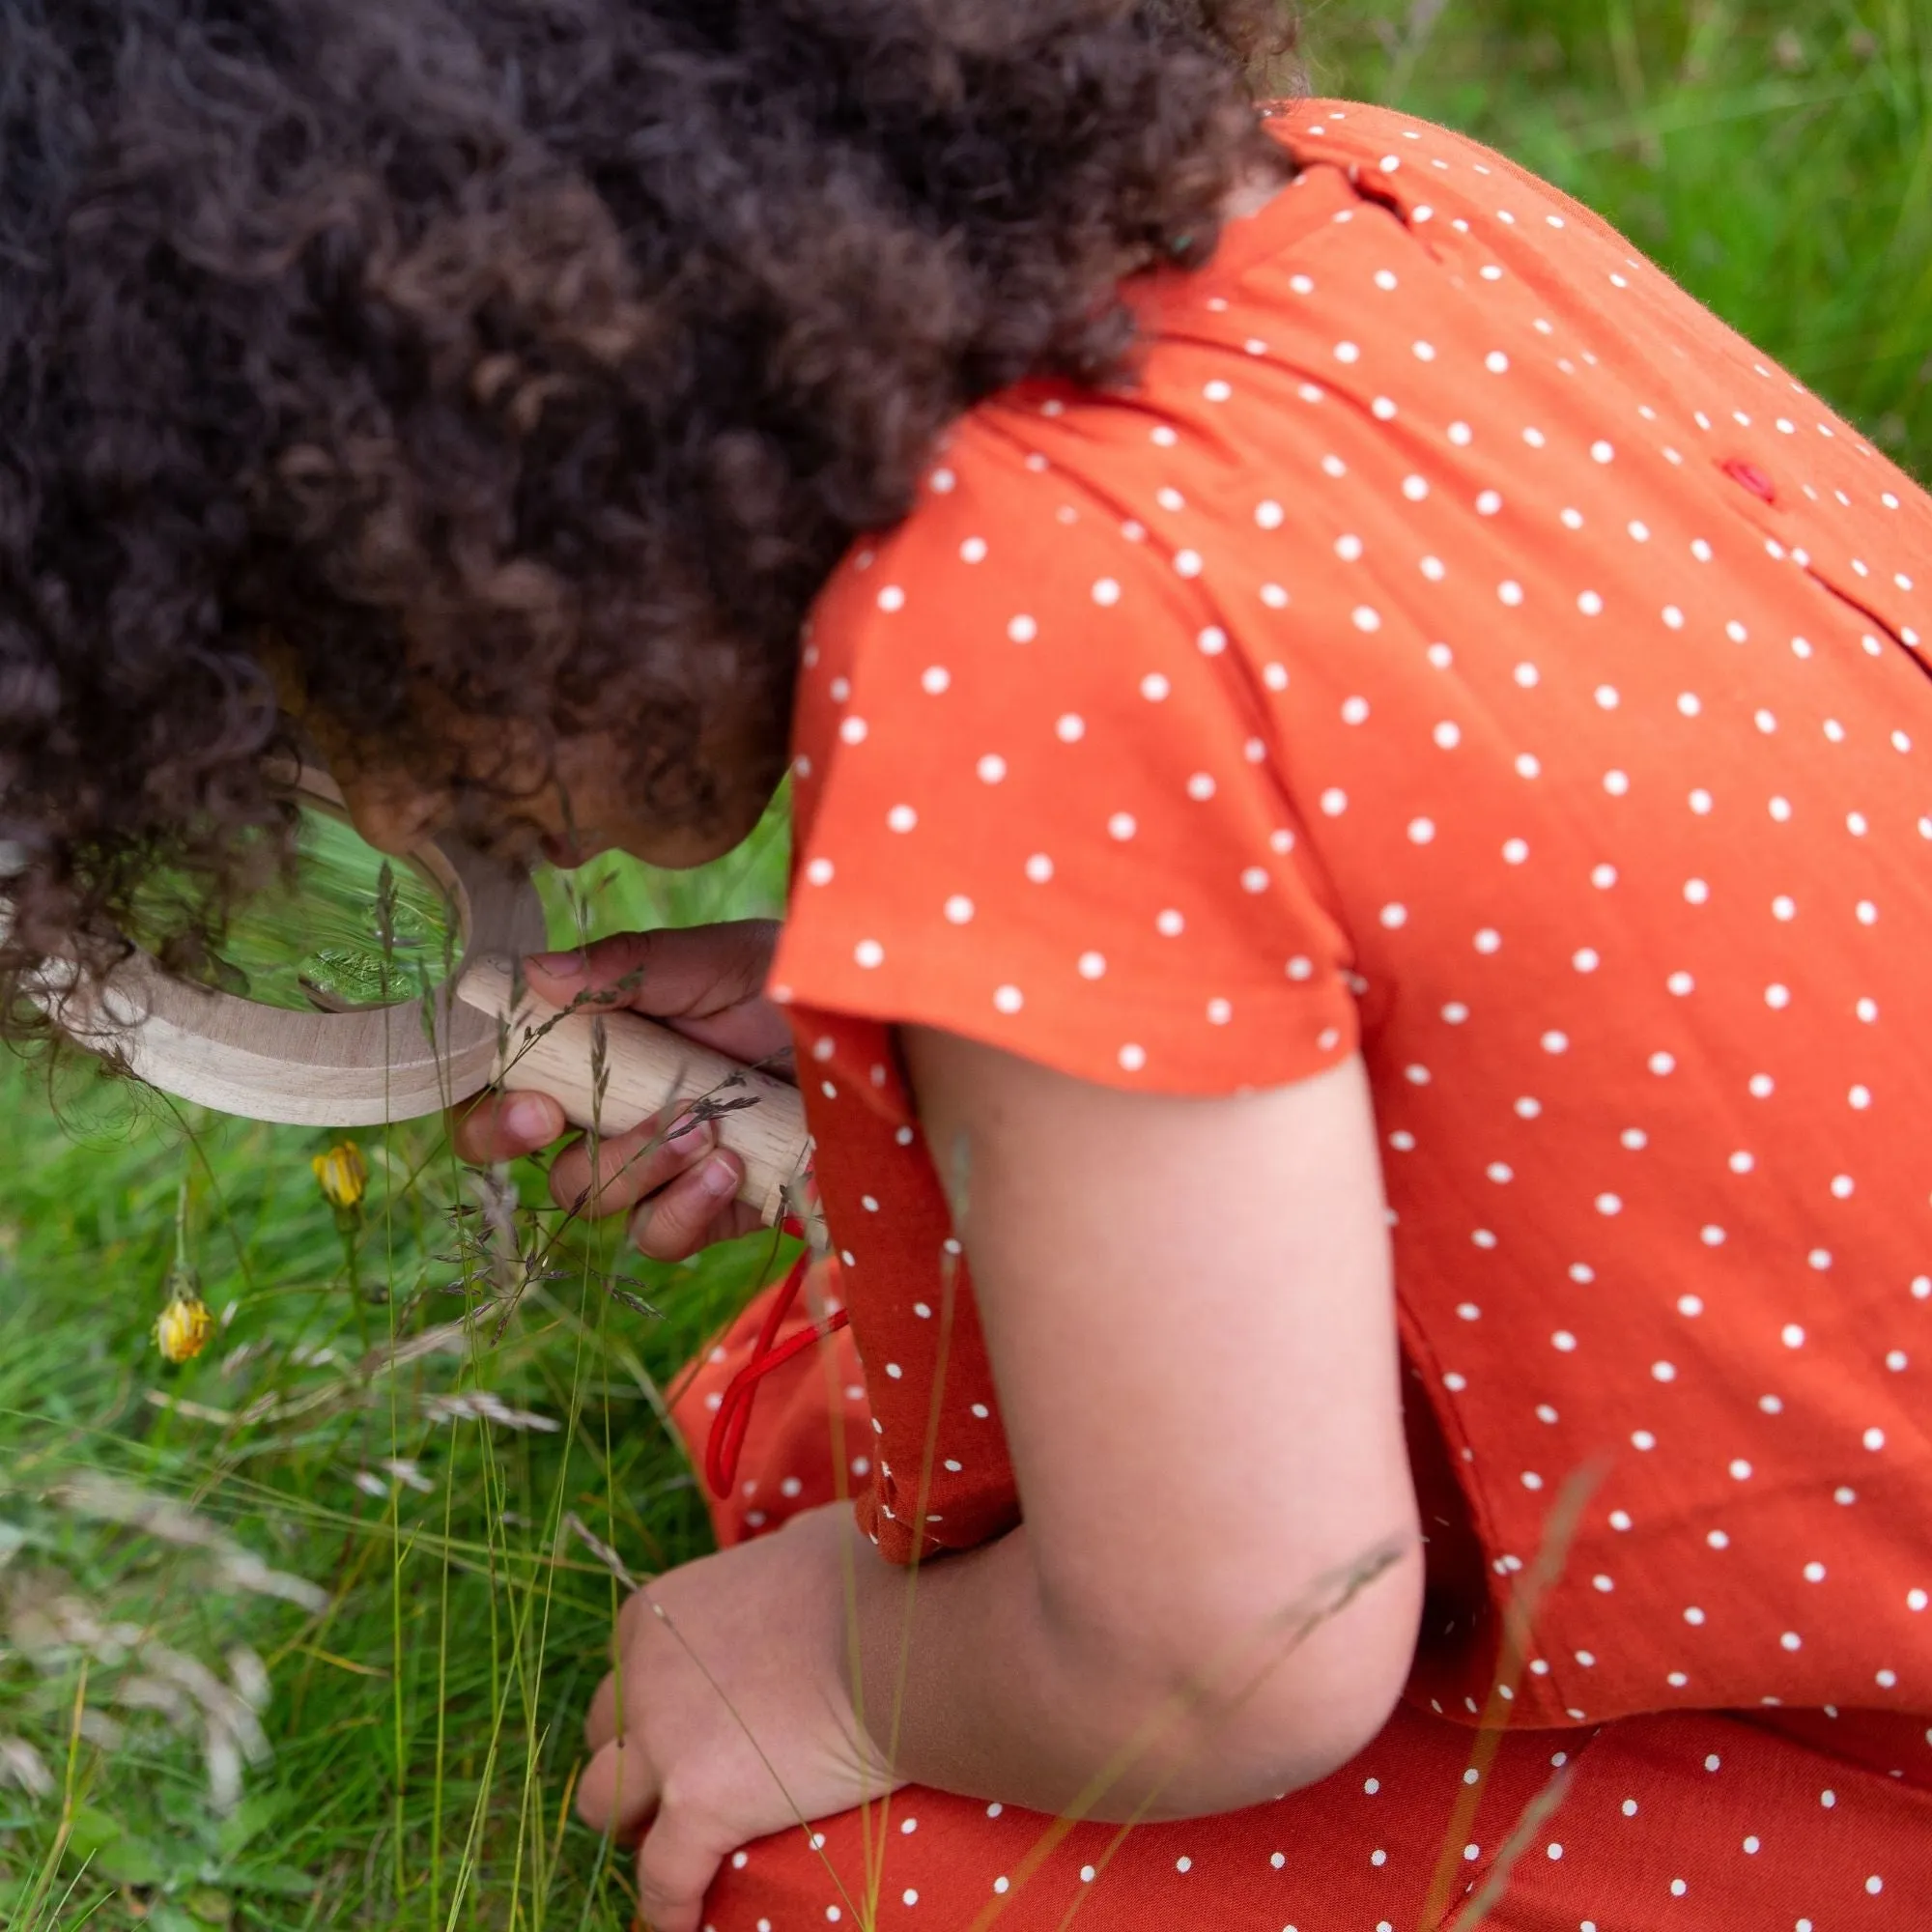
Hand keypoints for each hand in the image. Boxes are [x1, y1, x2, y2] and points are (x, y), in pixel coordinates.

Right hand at [451, 922, 792, 1259]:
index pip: (504, 1084)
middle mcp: (612, 1111)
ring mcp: (657, 1167)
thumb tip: (535, 971)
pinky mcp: (709, 1209)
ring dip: (631, 1165)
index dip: (489, 1105)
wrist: (873, 1037)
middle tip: (557, 1116)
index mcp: (594, 1047)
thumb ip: (630, 967)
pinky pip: (663, 1235)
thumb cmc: (788, 987)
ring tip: (699, 1126)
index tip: (529, 1098)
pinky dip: (685, 1205)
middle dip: (521, 1142)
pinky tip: (729, 1167)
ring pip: (590, 1198)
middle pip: (524, 1154)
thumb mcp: (716, 961)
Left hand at [577, 1505, 902, 1931]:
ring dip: (633, 1824)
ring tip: (673, 1841)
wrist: (902, 1637)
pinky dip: (670, 1907)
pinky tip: (684, 1923)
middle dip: (630, 1759)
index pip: (624, 1665)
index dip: (650, 1699)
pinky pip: (661, 1882)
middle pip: (600, 1735)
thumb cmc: (869, 1579)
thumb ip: (778, 1558)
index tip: (685, 1719)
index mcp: (662, 1612)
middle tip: (677, 1781)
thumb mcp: (805, 1543)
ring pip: (599, 1806)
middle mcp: (645, 1674)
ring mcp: (665, 1744)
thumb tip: (795, 1554)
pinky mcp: (699, 1810)